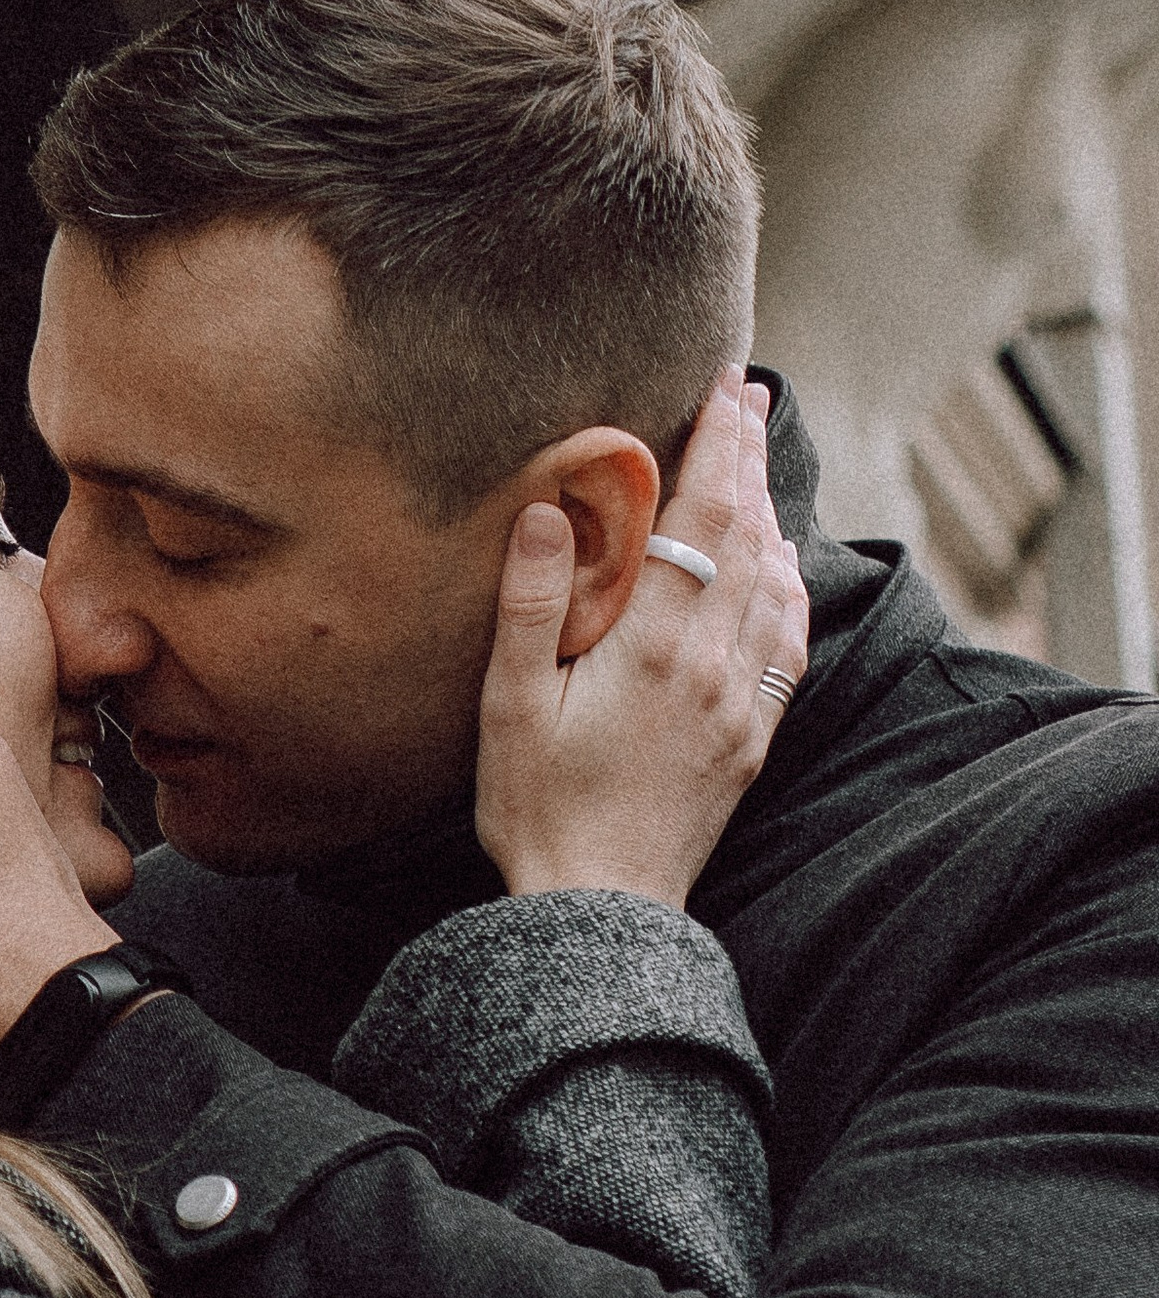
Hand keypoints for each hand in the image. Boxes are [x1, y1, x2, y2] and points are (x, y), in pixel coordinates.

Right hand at [475, 377, 808, 908]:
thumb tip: (545, 508)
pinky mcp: (750, 740)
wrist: (601, 911)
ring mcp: (742, 704)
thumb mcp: (510, 705)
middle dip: (749, 460)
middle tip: (751, 398)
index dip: (718, 444)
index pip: (704, 517)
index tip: (727, 386)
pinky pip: (787, 643)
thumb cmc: (537, 809)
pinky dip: (786, 586)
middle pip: (749, 536)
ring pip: (776, 584)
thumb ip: (530, 603)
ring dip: (771, 516)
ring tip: (758, 468)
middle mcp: (714, 664)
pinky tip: (777, 572)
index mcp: (656, 645)